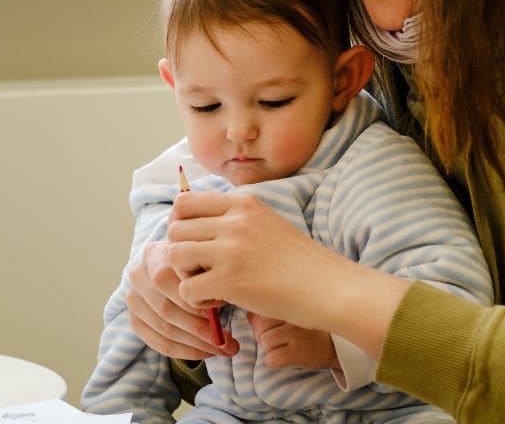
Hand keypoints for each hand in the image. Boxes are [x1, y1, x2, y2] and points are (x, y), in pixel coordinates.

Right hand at [126, 239, 238, 359]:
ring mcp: (133, 300)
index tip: (220, 309)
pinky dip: (186, 352)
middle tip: (229, 341)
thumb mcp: (203, 260)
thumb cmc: (197, 264)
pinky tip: (206, 352)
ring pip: (164, 329)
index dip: (191, 297)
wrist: (176, 267)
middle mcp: (138, 276)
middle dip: (200, 329)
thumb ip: (208, 273)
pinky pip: (160, 344)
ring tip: (224, 348)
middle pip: (165, 309)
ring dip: (197, 345)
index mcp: (153, 254)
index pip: (164, 279)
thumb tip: (223, 299)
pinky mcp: (135, 321)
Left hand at [167, 190, 412, 359]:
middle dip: (182, 253)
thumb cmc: (302, 261)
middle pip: (174, 229)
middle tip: (201, 270)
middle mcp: (233, 221)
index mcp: (243, 203)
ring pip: (175, 256)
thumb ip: (237, 220)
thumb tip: (200, 227)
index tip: (195, 244)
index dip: (181, 225)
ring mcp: (230, 250)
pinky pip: (186, 289)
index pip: (184, 202)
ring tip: (208, 285)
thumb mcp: (268, 223)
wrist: (329, 286)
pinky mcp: (229, 281)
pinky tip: (219, 302)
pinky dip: (197, 300)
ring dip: (185, 275)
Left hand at [248, 312, 338, 369]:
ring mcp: (296, 333)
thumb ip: (269, 311)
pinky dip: (274, 361)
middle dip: (264, 335)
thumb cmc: (309, 329)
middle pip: (259, 326)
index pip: (260, 309)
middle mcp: (294, 314)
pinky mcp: (298, 352)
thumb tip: (249, 313)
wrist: (336, 346)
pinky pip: (271, 359)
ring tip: (285, 347)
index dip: (262, 321)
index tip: (274, 325)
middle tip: (280, 338)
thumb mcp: (291, 313)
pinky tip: (285, 357)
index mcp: (291, 302)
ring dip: (270, 348)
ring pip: (264, 342)